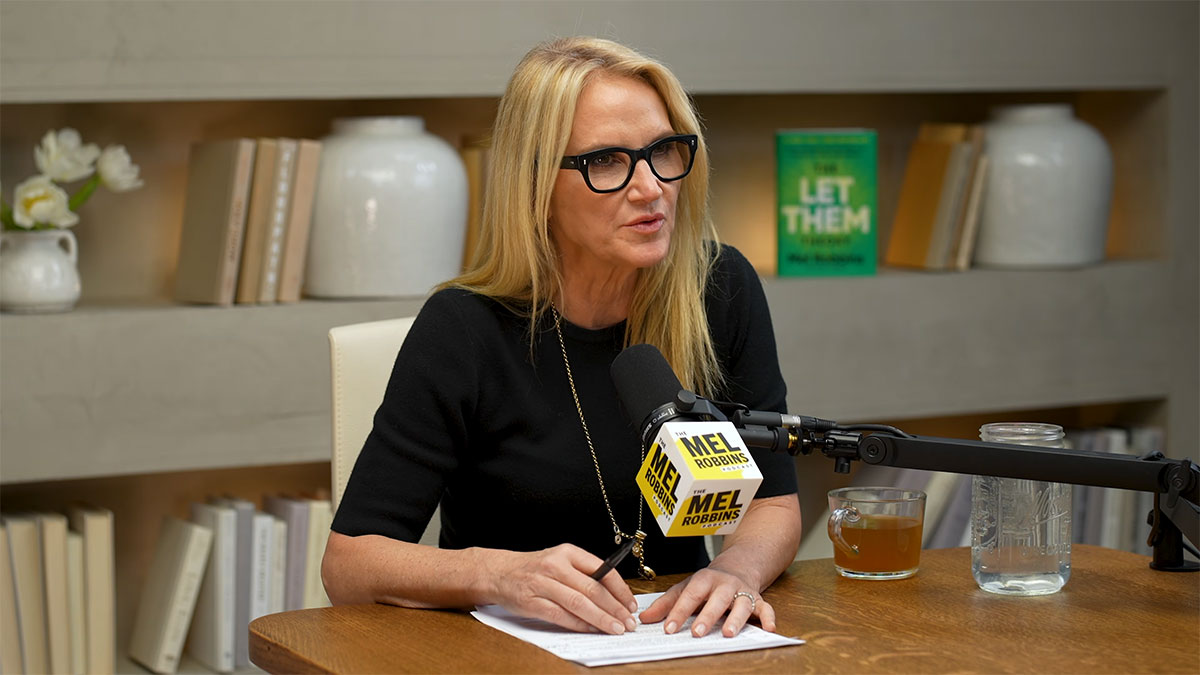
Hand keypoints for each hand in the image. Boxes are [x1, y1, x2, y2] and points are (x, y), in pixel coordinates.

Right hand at [485, 544, 638, 634]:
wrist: (499, 573)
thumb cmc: (534, 569)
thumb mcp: (560, 561)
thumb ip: (583, 573)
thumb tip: (614, 596)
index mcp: (568, 552)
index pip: (602, 570)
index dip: (620, 589)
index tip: (631, 604)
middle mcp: (556, 565)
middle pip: (592, 589)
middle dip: (615, 608)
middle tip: (628, 622)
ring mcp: (543, 584)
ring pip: (579, 603)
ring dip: (601, 619)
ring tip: (616, 628)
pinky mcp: (532, 602)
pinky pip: (561, 615)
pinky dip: (578, 624)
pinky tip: (591, 629)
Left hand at [638, 565, 774, 637]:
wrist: (738, 566)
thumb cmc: (708, 582)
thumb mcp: (685, 588)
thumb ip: (666, 603)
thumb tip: (645, 618)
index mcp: (704, 580)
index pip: (690, 596)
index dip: (679, 612)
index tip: (669, 628)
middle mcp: (724, 585)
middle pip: (717, 600)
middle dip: (707, 616)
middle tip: (697, 633)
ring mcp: (742, 592)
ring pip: (741, 604)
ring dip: (736, 619)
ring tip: (728, 633)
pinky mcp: (757, 599)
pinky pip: (766, 607)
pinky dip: (769, 617)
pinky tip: (769, 628)